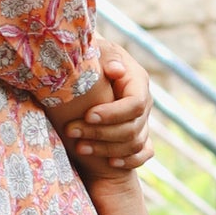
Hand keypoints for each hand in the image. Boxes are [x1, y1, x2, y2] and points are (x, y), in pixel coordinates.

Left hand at [52, 42, 153, 174]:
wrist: (91, 70)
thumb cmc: (92, 57)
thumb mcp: (98, 51)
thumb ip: (106, 57)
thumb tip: (116, 70)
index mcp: (137, 81)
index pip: (134, 104)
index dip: (112, 114)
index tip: (87, 115)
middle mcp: (144, 103)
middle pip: (132, 128)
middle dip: (101, 133)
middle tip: (72, 132)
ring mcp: (143, 120)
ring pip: (135, 143)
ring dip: (107, 149)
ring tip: (79, 148)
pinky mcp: (139, 134)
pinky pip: (144, 153)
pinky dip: (130, 161)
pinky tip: (110, 163)